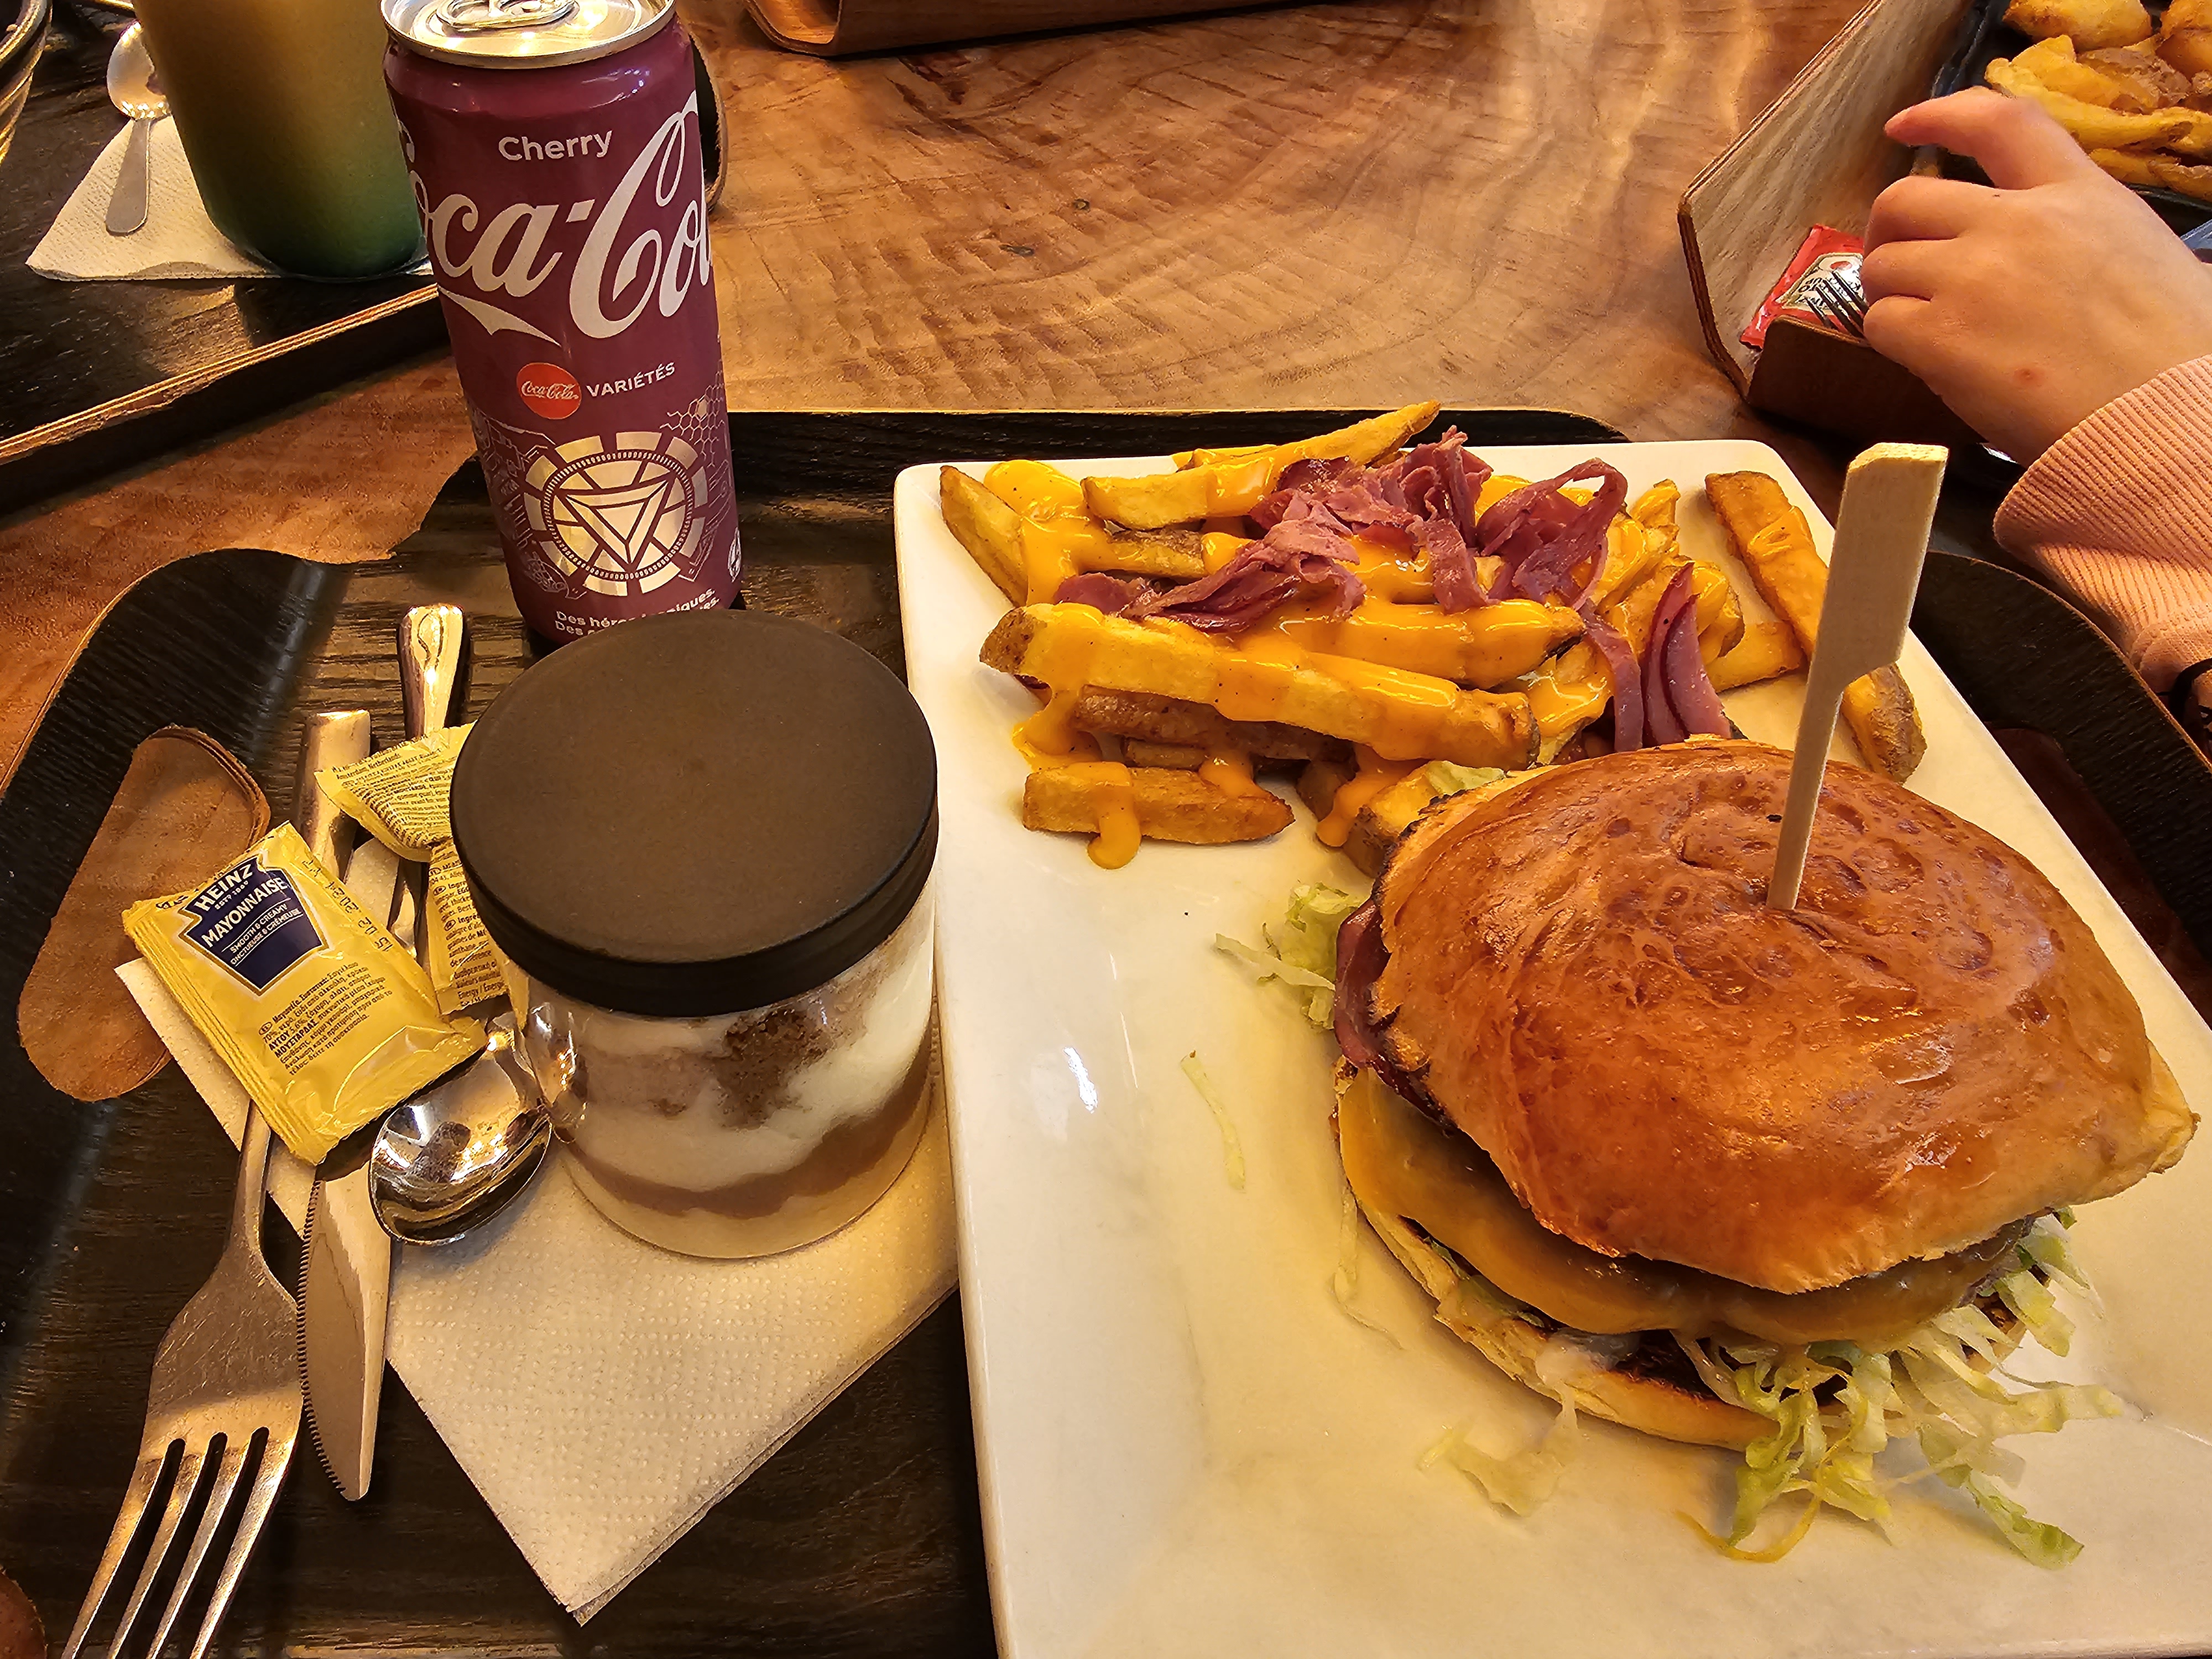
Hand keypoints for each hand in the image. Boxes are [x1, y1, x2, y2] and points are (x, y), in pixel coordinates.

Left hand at [1860, 89, 2211, 460]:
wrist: (2161, 416)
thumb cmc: (2168, 347)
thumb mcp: (2140, 250)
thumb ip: (2079, 230)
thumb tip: (2044, 249)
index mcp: (2077, 193)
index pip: (2000, 122)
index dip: (1941, 115)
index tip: (1904, 126)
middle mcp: (2018, 222)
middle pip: (1907, 196)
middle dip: (1889, 228)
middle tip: (1898, 261)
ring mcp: (1973, 277)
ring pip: (1882, 263)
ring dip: (1887, 292)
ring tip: (1920, 322)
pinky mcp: (1940, 337)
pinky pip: (1877, 323)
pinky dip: (1888, 340)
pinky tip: (1925, 358)